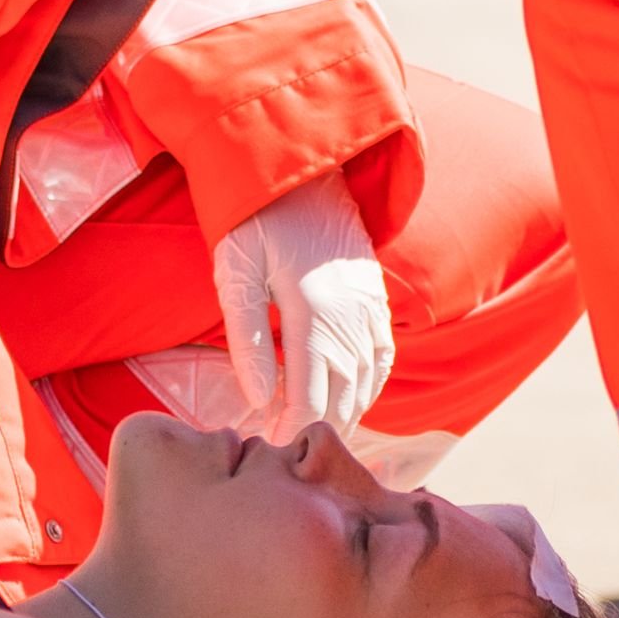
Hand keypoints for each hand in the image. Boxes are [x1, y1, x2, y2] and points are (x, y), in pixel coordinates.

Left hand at [213, 171, 394, 438]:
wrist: (299, 165)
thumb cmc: (255, 218)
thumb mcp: (236, 273)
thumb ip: (246, 339)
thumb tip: (256, 398)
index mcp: (314, 315)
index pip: (311, 396)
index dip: (292, 430)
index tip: (271, 449)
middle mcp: (351, 318)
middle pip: (343, 397)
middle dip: (317, 430)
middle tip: (286, 452)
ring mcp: (370, 308)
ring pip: (366, 381)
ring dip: (344, 414)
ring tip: (314, 435)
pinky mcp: (376, 296)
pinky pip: (382, 356)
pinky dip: (368, 386)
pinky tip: (350, 399)